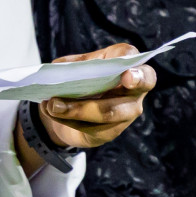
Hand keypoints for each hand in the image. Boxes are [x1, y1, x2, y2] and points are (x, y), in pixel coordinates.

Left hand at [38, 44, 155, 148]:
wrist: (75, 104)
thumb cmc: (85, 76)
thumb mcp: (80, 64)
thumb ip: (76, 63)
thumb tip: (63, 70)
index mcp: (132, 70)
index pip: (145, 74)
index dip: (138, 75)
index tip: (126, 75)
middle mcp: (135, 95)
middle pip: (123, 102)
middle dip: (96, 99)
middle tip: (70, 98)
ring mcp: (125, 116)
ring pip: (105, 114)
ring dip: (75, 109)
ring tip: (52, 104)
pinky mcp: (109, 132)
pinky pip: (91, 128)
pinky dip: (67, 118)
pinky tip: (51, 110)